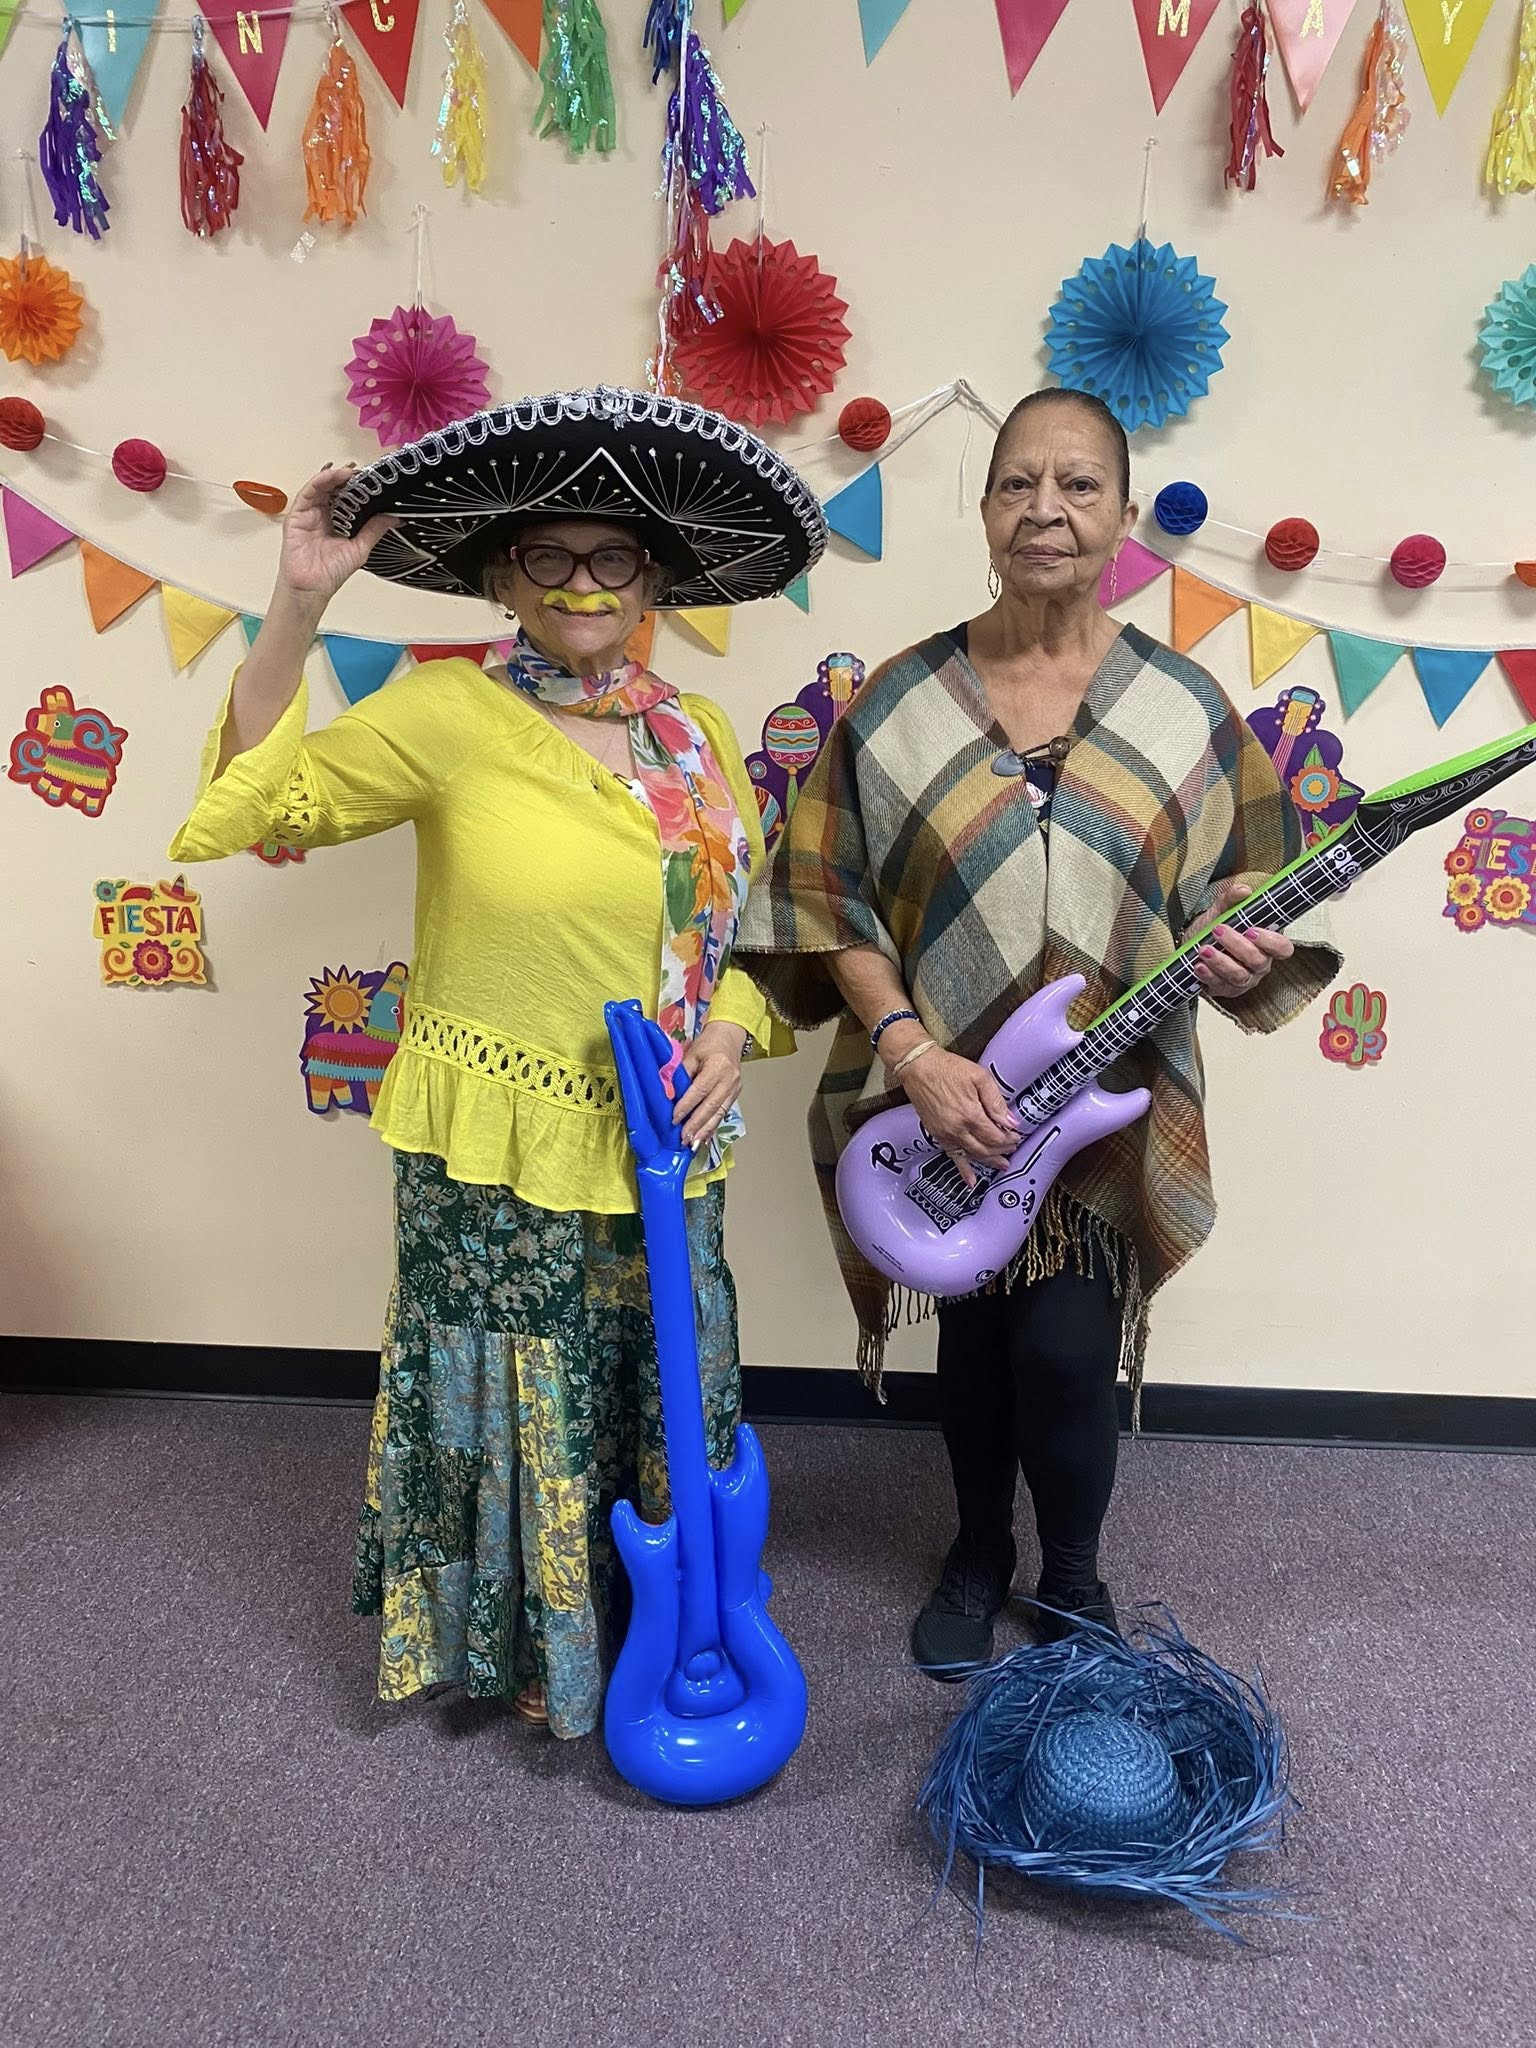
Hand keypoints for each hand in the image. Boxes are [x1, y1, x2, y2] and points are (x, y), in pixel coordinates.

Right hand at [276, 466, 397, 609]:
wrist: (311, 588)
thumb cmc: (330, 573)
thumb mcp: (360, 548)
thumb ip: (375, 530)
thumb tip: (393, 517)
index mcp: (336, 522)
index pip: (346, 497)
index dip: (357, 486)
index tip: (371, 478)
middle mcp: (322, 515)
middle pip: (333, 489)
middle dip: (347, 478)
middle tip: (362, 470)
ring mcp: (308, 514)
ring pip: (320, 487)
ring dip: (334, 476)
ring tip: (349, 471)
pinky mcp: (296, 516)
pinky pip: (307, 493)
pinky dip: (319, 481)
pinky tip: (331, 476)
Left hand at [672, 1020, 748, 1148]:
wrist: (730, 1037)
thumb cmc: (709, 1044)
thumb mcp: (691, 1053)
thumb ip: (680, 1073)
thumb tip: (668, 1093)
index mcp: (718, 1066)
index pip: (700, 1090)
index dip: (686, 1106)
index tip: (674, 1119)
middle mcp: (729, 1080)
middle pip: (711, 1106)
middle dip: (696, 1124)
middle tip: (684, 1138)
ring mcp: (734, 1088)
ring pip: (719, 1113)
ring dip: (705, 1130)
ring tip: (693, 1143)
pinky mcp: (735, 1094)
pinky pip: (723, 1113)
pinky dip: (713, 1126)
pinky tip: (704, 1137)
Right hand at [895, 1048, 1018, 1187]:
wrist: (918, 1068)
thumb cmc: (947, 1068)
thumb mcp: (980, 1077)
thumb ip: (996, 1102)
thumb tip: (1011, 1121)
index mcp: (971, 1115)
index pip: (996, 1136)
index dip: (1009, 1139)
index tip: (1016, 1136)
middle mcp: (958, 1129)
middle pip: (986, 1149)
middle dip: (1002, 1151)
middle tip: (1012, 1149)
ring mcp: (946, 1134)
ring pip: (972, 1155)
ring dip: (988, 1161)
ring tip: (1001, 1165)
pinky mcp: (937, 1134)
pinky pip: (952, 1156)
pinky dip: (963, 1170)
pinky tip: (970, 1181)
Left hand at [1192, 877, 1293, 999]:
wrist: (1189, 944)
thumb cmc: (1213, 928)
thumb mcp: (1220, 911)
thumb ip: (1231, 900)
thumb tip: (1243, 890)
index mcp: (1266, 944)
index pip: (1283, 948)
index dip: (1271, 942)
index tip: (1251, 930)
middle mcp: (1259, 965)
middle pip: (1258, 961)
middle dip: (1237, 946)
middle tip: (1218, 930)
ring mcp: (1244, 979)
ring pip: (1239, 976)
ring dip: (1221, 962)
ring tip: (1204, 949)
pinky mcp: (1226, 990)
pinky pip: (1221, 986)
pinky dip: (1209, 976)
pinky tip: (1199, 965)